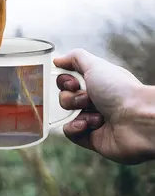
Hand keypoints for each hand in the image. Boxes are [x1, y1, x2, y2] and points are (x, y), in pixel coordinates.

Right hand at [54, 48, 154, 164]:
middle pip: (64, 97)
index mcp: (95, 83)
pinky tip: (89, 126)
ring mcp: (92, 119)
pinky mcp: (91, 138)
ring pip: (66, 114)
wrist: (139, 119)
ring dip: (78, 112)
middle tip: (89, 98)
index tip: (74, 82)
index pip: (67, 81)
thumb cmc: (119, 90)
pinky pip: (69, 132)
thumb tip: (57, 60)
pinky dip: (76, 128)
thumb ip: (75, 58)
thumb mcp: (95, 65)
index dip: (65, 81)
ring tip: (98, 115)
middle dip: (72, 98)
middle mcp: (93, 100)